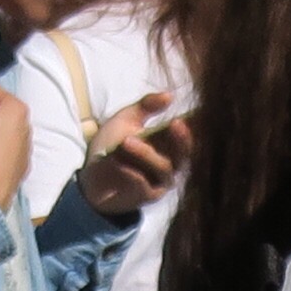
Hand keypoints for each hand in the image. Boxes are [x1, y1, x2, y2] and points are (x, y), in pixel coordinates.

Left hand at [76, 96, 186, 214]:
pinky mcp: (147, 196)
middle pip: (185, 153)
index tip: (200, 112)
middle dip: (182, 139)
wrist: (90, 175)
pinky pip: (145, 185)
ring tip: (126, 142)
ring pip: (163, 167)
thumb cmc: (111, 144)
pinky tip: (119, 163)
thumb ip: (146, 106)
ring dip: (145, 154)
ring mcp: (160, 181)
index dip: (197, 125)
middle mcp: (170, 162)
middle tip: (175, 123)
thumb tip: (170, 95)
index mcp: (168, 143)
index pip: (188, 134)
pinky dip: (133, 173)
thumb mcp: (126, 119)